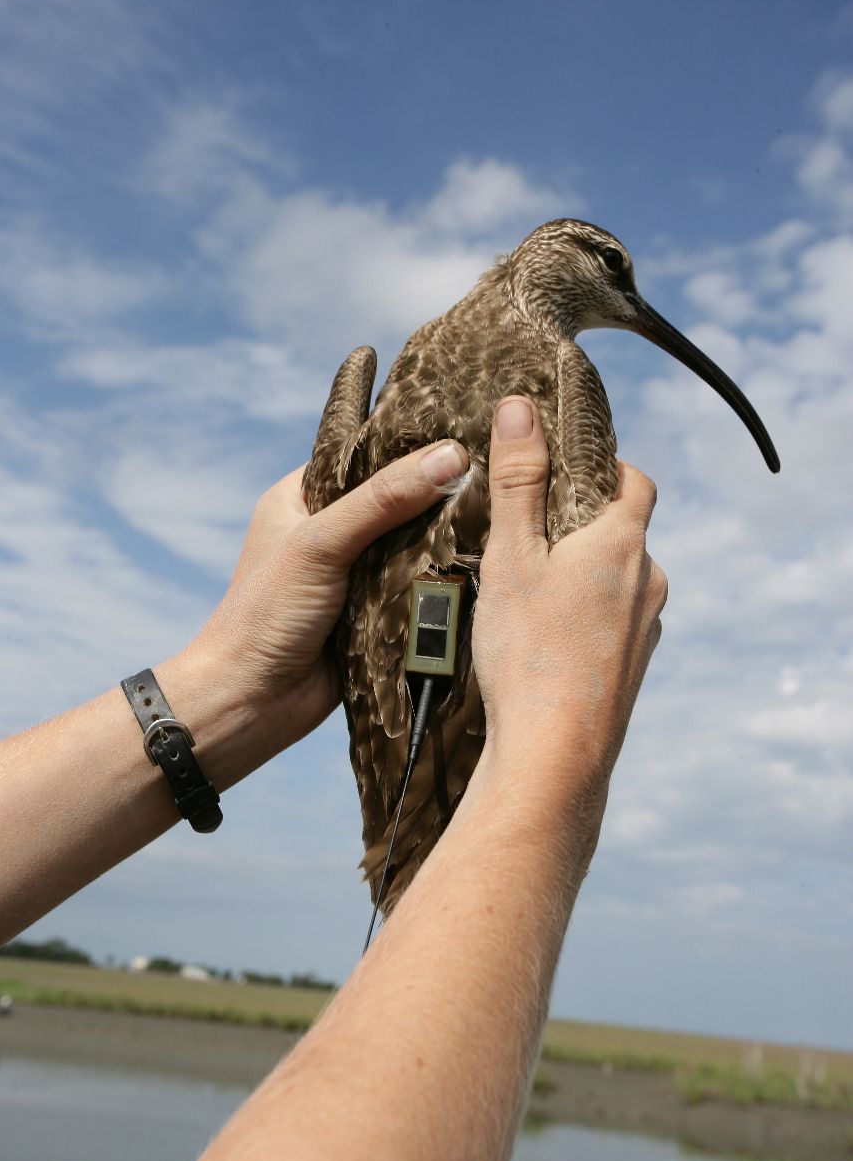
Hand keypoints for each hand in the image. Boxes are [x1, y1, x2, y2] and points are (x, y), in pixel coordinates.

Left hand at [189, 440, 468, 749]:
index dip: (411, 445)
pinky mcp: (375, 612)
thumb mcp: (321, 544)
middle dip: (436, 495)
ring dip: (442, 540)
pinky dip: (439, 581)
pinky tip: (480, 564)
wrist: (252, 703)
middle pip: (396, 499)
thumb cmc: (266, 615)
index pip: (365, 454)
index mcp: (302, 497)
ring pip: (412, 543)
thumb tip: (450, 458)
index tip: (466, 431)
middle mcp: (329, 530)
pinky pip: (416, 586)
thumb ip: (383, 500)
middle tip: (494, 476)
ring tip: (498, 516)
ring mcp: (354, 572)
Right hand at [473, 396, 665, 849]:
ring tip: (529, 590)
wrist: (556, 755)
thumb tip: (521, 406)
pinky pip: (614, 624)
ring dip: (584, 575)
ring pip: (619, 581)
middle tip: (530, 531)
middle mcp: (649, 582)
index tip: (567, 468)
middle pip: (624, 532)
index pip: (634, 480)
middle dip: (583, 524)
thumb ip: (517, 480)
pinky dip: (586, 618)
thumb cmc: (529, 651)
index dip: (605, 466)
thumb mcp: (512, 555)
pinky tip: (544, 639)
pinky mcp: (633, 670)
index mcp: (624, 543)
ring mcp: (646, 631)